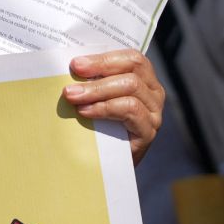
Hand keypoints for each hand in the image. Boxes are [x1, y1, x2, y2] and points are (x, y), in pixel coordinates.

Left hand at [64, 50, 164, 164]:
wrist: (106, 165)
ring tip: (73, 97)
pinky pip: (130, 110)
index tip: (76, 64)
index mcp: (144, 78)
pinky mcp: (148, 131)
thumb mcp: (96, 98)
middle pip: (132, 70)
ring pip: (130, 87)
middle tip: (71, 82)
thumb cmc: (98, 126)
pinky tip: (86, 112)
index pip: (131, 58)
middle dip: (98, 72)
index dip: (103, 59)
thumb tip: (69, 66)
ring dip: (97, 91)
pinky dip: (105, 108)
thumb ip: (91, 81)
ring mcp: (154, 112)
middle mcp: (153, 92)